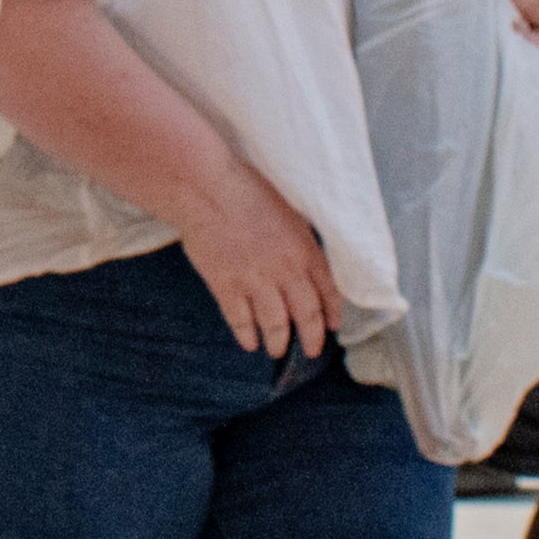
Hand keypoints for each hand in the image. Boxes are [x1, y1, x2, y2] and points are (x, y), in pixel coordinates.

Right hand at [170, 152, 339, 361]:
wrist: (206, 188)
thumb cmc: (246, 189)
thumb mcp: (289, 210)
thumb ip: (300, 241)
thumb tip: (307, 263)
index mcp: (305, 249)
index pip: (328, 292)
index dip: (331, 314)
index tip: (331, 327)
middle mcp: (285, 270)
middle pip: (306, 315)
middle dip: (311, 338)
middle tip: (310, 351)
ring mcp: (255, 281)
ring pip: (275, 324)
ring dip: (278, 342)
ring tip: (276, 350)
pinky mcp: (226, 286)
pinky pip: (240, 320)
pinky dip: (246, 335)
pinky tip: (249, 343)